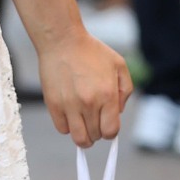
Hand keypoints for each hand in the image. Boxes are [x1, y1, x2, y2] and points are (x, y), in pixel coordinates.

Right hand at [37, 29, 130, 148]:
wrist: (62, 40)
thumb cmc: (92, 51)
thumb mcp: (119, 65)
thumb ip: (125, 90)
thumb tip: (118, 112)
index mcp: (107, 95)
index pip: (111, 131)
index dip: (111, 132)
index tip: (107, 126)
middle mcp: (89, 103)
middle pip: (95, 136)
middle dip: (98, 132)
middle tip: (95, 120)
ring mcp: (69, 105)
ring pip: (79, 138)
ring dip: (84, 136)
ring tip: (83, 124)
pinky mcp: (53, 105)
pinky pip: (62, 129)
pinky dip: (68, 127)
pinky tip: (70, 115)